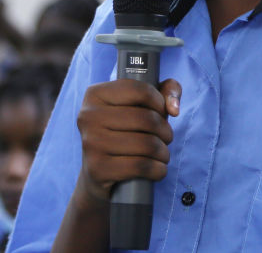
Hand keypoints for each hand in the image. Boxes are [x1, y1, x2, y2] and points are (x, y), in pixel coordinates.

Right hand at [75, 78, 181, 202]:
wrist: (98, 172)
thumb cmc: (125, 131)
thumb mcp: (143, 104)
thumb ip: (167, 90)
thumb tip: (174, 108)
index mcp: (95, 94)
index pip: (139, 89)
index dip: (159, 102)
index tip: (162, 112)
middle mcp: (88, 116)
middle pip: (145, 119)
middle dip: (165, 131)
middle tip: (166, 137)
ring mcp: (91, 143)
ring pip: (146, 144)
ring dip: (163, 152)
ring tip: (163, 154)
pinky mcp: (98, 168)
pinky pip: (140, 166)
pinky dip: (158, 169)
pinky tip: (158, 169)